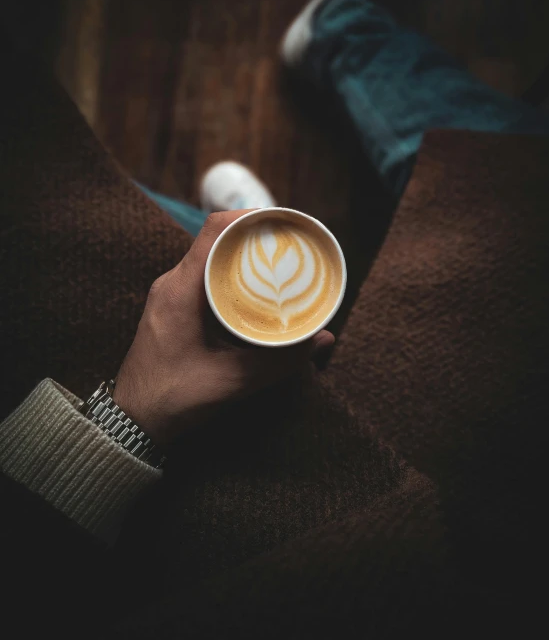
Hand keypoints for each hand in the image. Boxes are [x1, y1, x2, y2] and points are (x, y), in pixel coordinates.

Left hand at [114, 211, 334, 446]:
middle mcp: (173, 283)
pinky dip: (234, 276)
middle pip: (217, 240)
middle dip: (256, 238)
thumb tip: (323, 338)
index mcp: (180, 290)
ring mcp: (172, 294)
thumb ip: (279, 361)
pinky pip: (207, 278)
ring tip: (281, 264)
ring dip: (245, 257)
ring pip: (213, 259)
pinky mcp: (176, 307)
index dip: (250, 218)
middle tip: (292, 246)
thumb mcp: (232, 381)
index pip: (213, 230)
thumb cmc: (173, 398)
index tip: (284, 223)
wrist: (133, 421)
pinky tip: (258, 291)